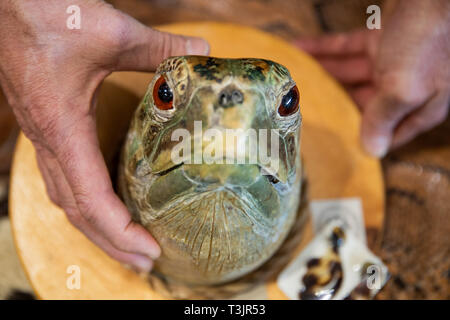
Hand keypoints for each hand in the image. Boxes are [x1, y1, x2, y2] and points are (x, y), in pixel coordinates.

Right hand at [0, 0, 208, 270]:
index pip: (91, 198)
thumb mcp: (112, 33)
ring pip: (65, 198)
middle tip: (145, 262)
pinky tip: (102, 202)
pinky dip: (83, 200)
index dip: (120, 230)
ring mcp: (44, 136)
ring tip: (126, 244)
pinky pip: (61, 177)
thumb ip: (160, 47)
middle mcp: (49, 141)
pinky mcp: (46, 125)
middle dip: (110, 242)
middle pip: (77, 210)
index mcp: (63, 129)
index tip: (150, 250)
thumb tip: (202, 52)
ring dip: (95, 226)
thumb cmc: (46, 15)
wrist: (5, 0)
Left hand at [295, 0, 449, 156]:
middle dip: (334, 105)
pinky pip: (346, 46)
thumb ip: (385, 117)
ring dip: (322, 75)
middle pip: (362, 103)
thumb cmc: (428, 41)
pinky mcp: (380, 37)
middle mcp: (405, 86)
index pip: (388, 132)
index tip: (332, 145)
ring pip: (348, 73)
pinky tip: (300, 50)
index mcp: (418, 105)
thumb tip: (373, 150)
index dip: (363, 138)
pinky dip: (323, 48)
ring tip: (292, 80)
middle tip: (301, 110)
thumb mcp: (405, 88)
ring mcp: (392, 60)